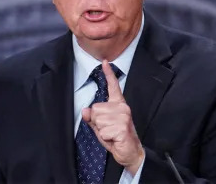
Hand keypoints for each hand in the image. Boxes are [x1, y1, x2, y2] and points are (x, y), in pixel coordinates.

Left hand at [82, 60, 144, 174]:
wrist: (130, 153)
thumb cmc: (116, 139)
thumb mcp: (101, 127)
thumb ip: (93, 118)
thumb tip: (85, 110)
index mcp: (118, 105)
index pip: (113, 87)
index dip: (108, 74)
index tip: (104, 62)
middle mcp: (122, 107)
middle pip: (96, 109)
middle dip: (97, 122)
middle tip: (109, 129)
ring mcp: (124, 116)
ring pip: (98, 120)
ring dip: (102, 130)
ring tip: (112, 134)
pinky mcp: (123, 126)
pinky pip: (103, 130)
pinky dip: (106, 137)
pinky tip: (115, 138)